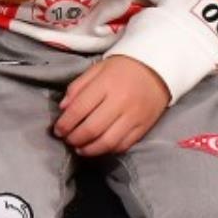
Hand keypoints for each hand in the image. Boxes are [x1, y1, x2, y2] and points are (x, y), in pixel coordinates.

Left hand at [54, 56, 169, 155]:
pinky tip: (99, 146)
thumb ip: (78, 86)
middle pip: (91, 129)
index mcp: (107, 84)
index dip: (64, 124)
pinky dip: (108, 150)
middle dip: (73, 138)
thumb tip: (63, 108)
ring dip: (89, 149)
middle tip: (67, 139)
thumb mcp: (98, 68)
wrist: (160, 67)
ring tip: (80, 148)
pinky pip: (124, 145)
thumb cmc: (124, 68)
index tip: (58, 129)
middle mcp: (121, 101)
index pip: (78, 110)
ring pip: (107, 142)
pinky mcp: (145, 126)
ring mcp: (135, 116)